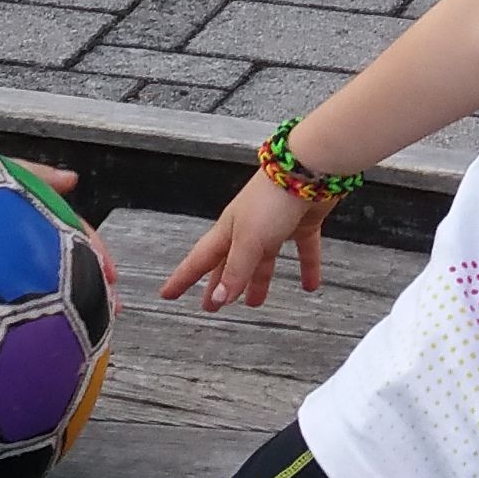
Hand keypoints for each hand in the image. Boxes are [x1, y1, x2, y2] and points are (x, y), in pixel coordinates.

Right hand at [161, 171, 331, 312]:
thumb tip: (218, 298)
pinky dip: (306, 268)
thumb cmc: (271, 199)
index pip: (199, 260)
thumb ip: (235, 270)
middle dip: (218, 284)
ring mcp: (275, 226)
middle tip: (210, 306)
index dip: (183, 278)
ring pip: (263, 260)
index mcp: (228, 231)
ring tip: (254, 303)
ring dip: (258, 281)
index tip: (167, 294)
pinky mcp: (302, 223)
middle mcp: (248, 229)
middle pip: (229, 263)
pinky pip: (303, 251)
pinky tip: (310, 285)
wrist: (309, 171)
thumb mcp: (248, 239)